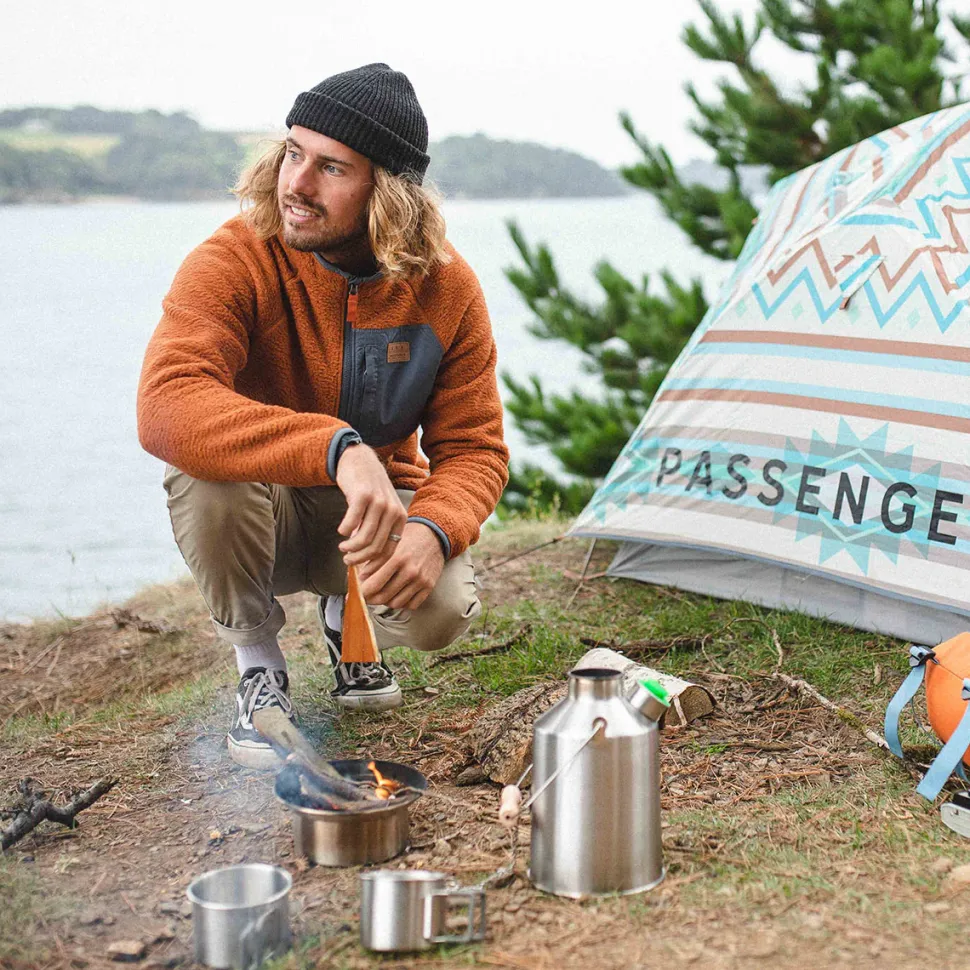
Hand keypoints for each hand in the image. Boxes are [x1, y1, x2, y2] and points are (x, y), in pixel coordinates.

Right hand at [335, 444, 407, 565]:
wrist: (360, 461)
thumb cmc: (368, 490)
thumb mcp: (380, 511)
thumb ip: (379, 532)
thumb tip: (369, 562)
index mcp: (400, 518)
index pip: (390, 550)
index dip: (375, 565)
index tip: (362, 573)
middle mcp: (393, 511)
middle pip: (376, 547)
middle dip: (360, 559)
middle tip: (347, 561)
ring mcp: (379, 503)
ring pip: (364, 539)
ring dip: (350, 548)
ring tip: (343, 548)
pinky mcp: (363, 496)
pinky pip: (352, 524)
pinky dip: (345, 531)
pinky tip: (341, 531)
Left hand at [358, 522, 444, 609]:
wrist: (433, 536)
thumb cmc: (408, 538)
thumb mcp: (390, 544)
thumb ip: (374, 561)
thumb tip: (361, 579)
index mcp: (398, 558)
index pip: (374, 584)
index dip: (363, 591)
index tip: (359, 591)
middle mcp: (410, 571)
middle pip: (384, 597)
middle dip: (371, 599)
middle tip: (367, 596)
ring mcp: (421, 580)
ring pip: (396, 603)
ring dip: (386, 601)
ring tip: (382, 593)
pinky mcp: (429, 586)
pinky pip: (411, 605)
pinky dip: (402, 603)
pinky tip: (397, 594)